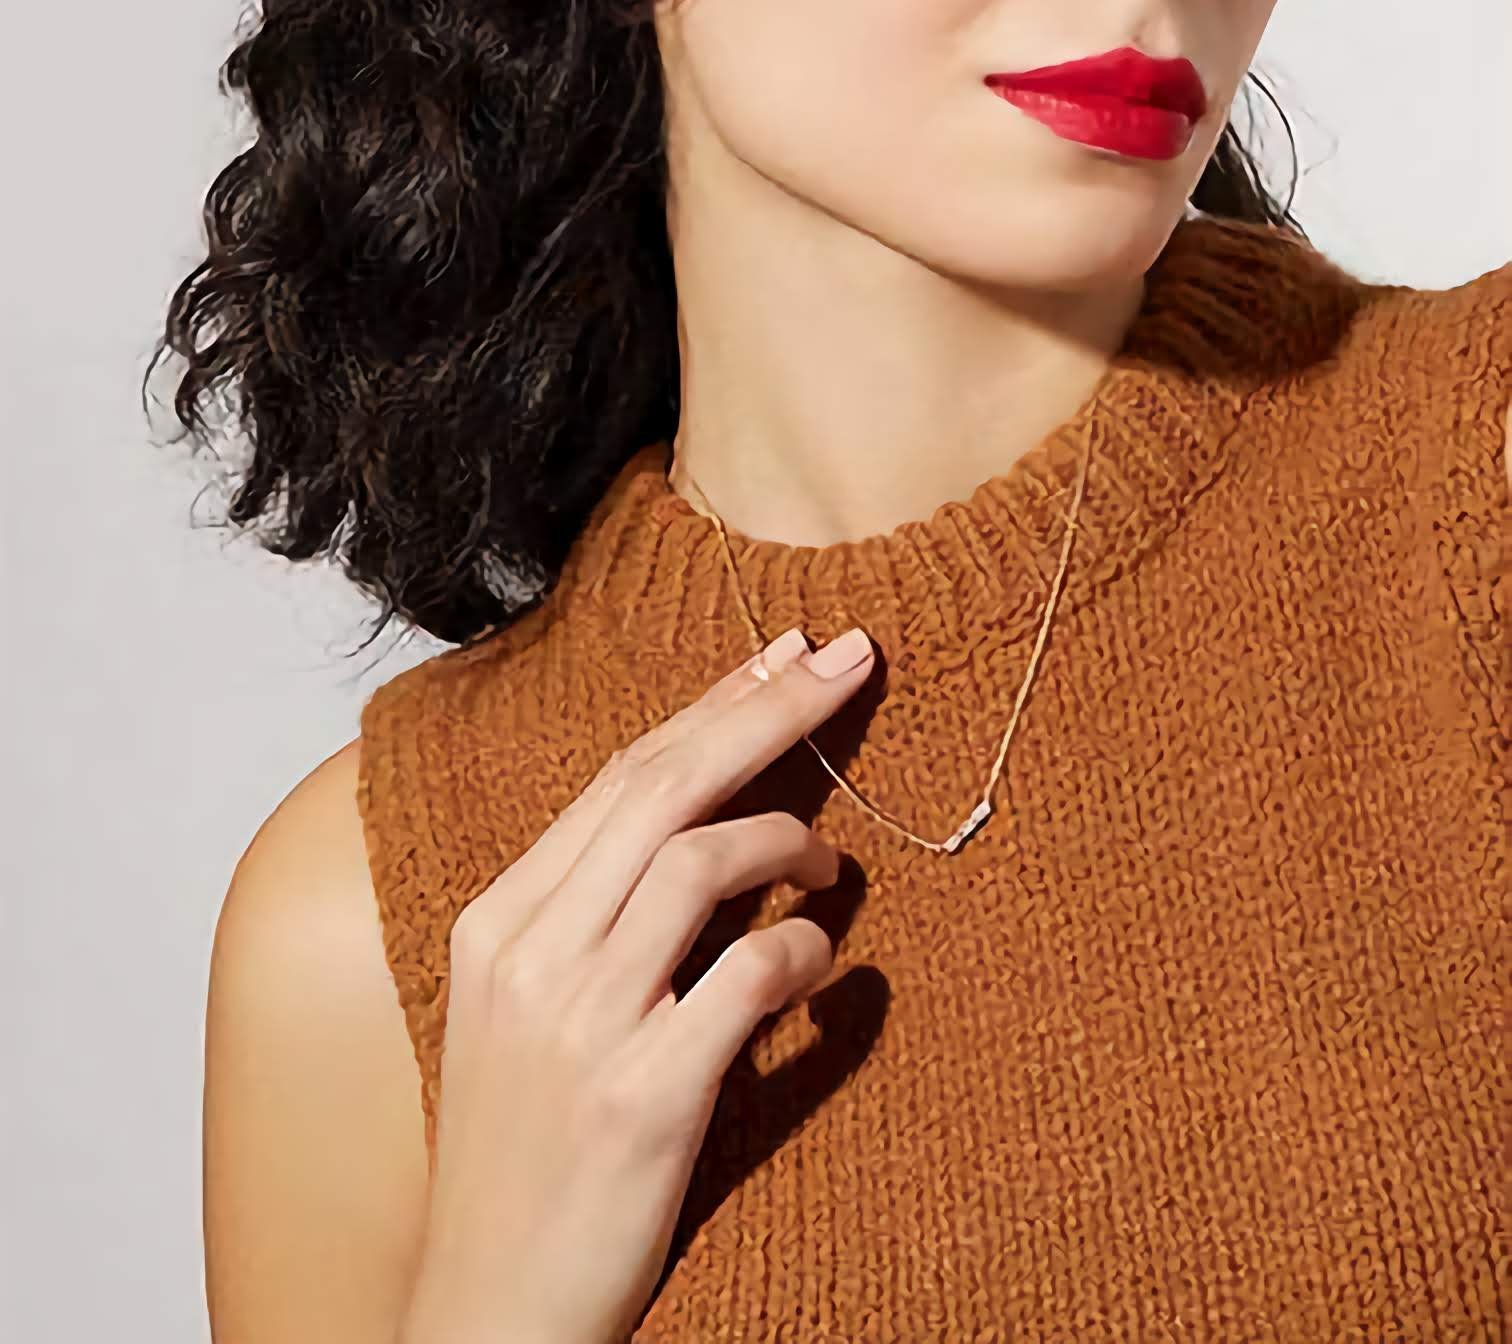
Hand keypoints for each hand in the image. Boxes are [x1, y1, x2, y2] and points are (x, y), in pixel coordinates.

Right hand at [396, 623, 876, 1343]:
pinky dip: (802, 950)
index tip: (782, 653)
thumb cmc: (520, 1152)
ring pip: (703, 861)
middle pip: (666, 786)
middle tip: (846, 660)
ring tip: (834, 862)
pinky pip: (747, 979)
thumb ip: (594, 914)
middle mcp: (532, 953)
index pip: (621, 776)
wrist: (487, 1313)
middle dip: (767, 710)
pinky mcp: (642, 1097)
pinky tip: (821, 959)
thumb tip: (702, 821)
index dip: (712, 705)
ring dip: (792, 840)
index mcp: (498, 920)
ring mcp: (582, 1023)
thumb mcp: (523, 1011)